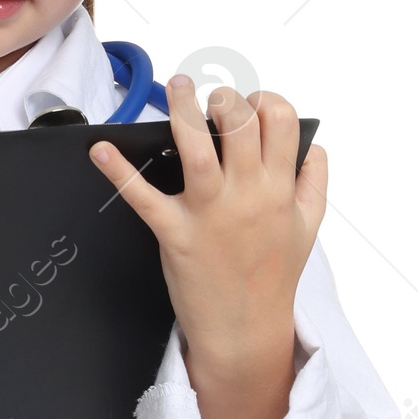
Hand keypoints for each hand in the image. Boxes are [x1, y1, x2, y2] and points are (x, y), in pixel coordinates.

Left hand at [90, 80, 326, 418]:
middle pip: (240, 121)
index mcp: (280, 188)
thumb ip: (314, 185)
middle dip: (225, 99)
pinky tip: (101, 149)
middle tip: (211, 101)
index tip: (250, 104)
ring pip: (198, 145)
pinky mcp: (176, 234)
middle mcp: (249, 193)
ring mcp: (211, 212)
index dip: (265, 100)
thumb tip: (315, 149)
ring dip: (183, 108)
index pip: (281, 119)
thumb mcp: (307, 230)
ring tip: (177, 87)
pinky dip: (120, 171)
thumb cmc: (273, 278)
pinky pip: (144, 198)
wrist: (246, 331)